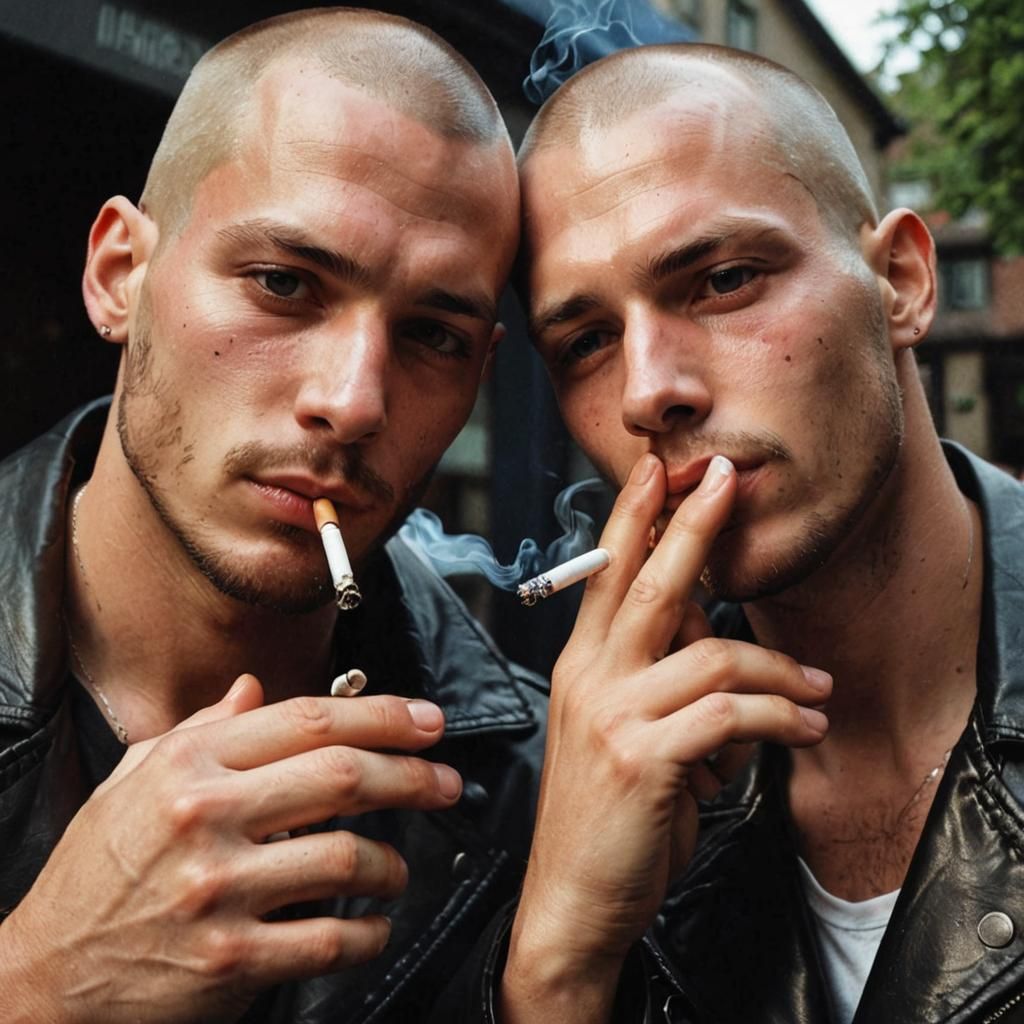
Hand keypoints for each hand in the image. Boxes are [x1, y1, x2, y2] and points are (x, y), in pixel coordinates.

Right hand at [0, 674, 460, 1022]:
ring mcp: (220, 890)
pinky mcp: (231, 959)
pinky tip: (373, 924)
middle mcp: (207, 817)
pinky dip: (369, 932)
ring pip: (348, 857)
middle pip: (344, 776)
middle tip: (446, 780)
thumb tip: (254, 688)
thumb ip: (202, 728)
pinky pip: (330, 938)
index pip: (310, 720)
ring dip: (393, 863)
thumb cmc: (98, 868)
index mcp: (191, 764)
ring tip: (399, 866)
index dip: (383, 714)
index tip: (426, 722)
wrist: (46, 972)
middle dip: (413, 775)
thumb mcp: (135, 778)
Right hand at [501, 454, 830, 1021]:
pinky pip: (732, 714)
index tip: (657, 471)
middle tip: (727, 478)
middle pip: (650, 583)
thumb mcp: (618, 734)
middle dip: (693, 524)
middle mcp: (589, 678)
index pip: (604, 575)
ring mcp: (613, 715)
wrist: (571, 897)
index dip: (632, 517)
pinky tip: (805, 725)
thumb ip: (657, 681)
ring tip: (818, 690)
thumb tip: (720, 646)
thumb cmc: (605, 814)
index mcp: (579, 666)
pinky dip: (781, 716)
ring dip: (781, 670)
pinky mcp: (644, 758)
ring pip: (714, 654)